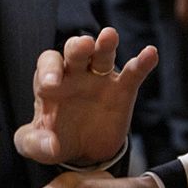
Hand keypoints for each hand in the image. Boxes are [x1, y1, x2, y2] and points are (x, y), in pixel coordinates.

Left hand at [14, 27, 156, 165]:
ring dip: (106, 44)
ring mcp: (100, 79)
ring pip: (102, 55)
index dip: (48, 70)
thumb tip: (52, 145)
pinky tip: (150, 53)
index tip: (50, 85)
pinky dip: (142, 62)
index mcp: (51, 81)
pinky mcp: (122, 91)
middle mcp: (75, 74)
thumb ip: (36, 144)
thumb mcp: (37, 146)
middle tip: (82, 45)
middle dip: (78, 47)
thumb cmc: (55, 140)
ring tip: (110, 36)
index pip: (48, 64)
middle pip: (75, 51)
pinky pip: (133, 74)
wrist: (84, 151)